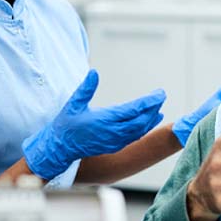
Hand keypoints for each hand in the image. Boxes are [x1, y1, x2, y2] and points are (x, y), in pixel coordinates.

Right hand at [22, 69, 165, 179]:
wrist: (59, 148)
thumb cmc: (66, 125)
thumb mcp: (73, 104)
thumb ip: (86, 88)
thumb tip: (94, 72)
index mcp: (103, 120)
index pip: (132, 110)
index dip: (148, 102)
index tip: (159, 94)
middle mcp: (112, 132)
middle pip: (140, 121)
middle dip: (153, 108)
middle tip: (161, 96)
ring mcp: (114, 141)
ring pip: (139, 131)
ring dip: (151, 118)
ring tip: (159, 107)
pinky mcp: (114, 146)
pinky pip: (134, 137)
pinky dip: (144, 128)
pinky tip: (150, 121)